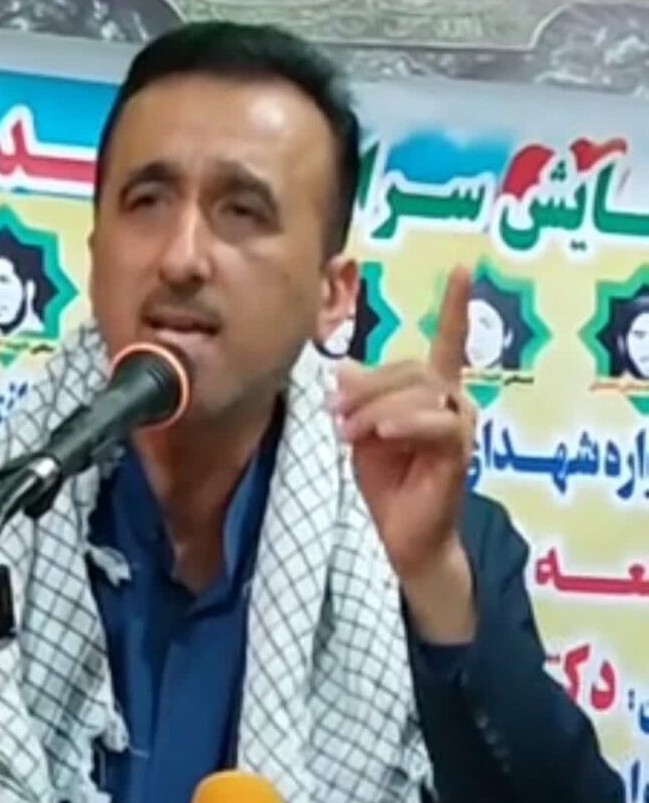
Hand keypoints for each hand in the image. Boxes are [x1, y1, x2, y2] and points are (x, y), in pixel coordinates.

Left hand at [334, 266, 476, 640]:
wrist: (401, 534)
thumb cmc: (386, 479)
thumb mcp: (361, 429)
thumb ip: (358, 396)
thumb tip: (342, 364)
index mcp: (432, 390)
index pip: (448, 341)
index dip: (456, 306)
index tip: (466, 268)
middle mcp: (454, 401)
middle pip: (411, 368)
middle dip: (367, 388)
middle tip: (335, 414)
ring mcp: (460, 426)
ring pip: (419, 392)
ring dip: (375, 409)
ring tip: (349, 434)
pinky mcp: (460, 453)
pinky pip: (435, 424)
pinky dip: (404, 425)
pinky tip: (381, 436)